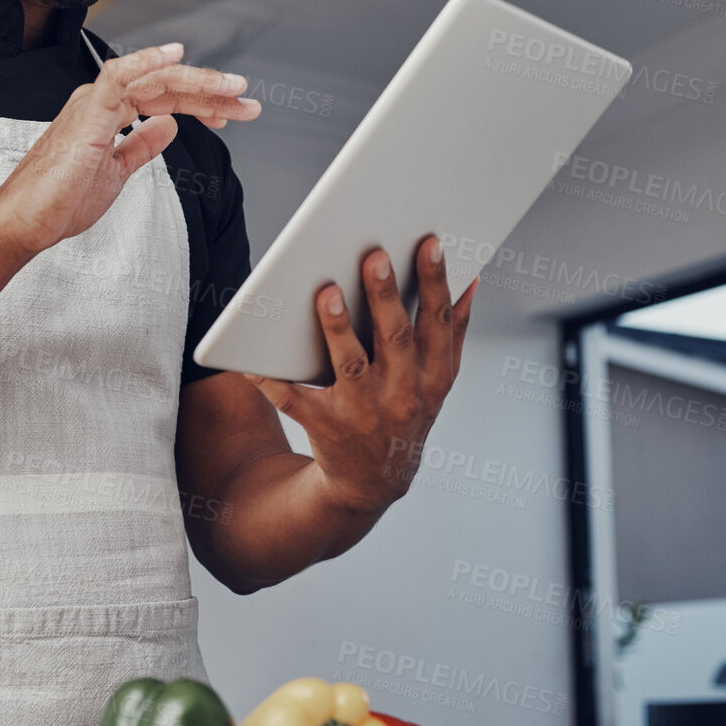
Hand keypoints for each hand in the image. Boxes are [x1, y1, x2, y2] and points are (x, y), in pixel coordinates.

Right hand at [0, 42, 259, 257]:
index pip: (164, 97)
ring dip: (198, 82)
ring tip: (233, 89)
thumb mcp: (115, 173)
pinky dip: (147, 61)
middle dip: (211, 92)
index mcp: (107, 114)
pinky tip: (175, 56)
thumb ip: (141, 146)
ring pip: (154, 79)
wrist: (23, 222)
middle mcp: (101, 102)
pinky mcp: (87, 115)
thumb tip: (168, 127)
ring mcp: (94, 104)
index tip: (231, 113)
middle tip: (247, 100)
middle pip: (166, 86)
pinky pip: (119, 77)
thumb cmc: (58, 201)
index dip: (200, 103)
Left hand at [242, 234, 478, 515]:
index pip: (438, 322)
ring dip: (338, 329)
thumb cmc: (405, 413)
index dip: (436, 283)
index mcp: (433, 376)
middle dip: (386, 297)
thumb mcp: (438, 380)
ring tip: (327, 292)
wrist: (372, 481)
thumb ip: (454, 331)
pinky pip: (295, 399)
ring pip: (350, 365)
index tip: (430, 243)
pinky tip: (253, 356)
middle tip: (374, 256)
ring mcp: (363, 412)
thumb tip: (471, 280)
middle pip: (395, 338)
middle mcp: (402, 394)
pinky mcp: (324, 426)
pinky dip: (271, 379)